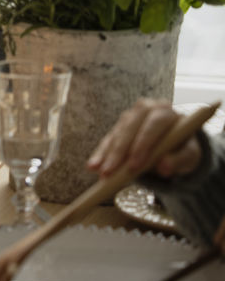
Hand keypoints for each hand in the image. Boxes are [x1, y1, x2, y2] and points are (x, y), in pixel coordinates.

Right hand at [86, 98, 202, 179]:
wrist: (177, 145)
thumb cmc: (184, 149)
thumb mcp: (189, 156)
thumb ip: (179, 160)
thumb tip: (165, 168)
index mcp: (165, 111)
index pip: (152, 126)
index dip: (142, 145)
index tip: (134, 166)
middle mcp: (145, 108)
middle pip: (129, 128)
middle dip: (119, 152)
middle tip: (111, 171)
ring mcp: (130, 116)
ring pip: (116, 134)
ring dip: (107, 154)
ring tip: (101, 172)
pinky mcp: (119, 127)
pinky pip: (107, 140)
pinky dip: (100, 154)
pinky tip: (92, 166)